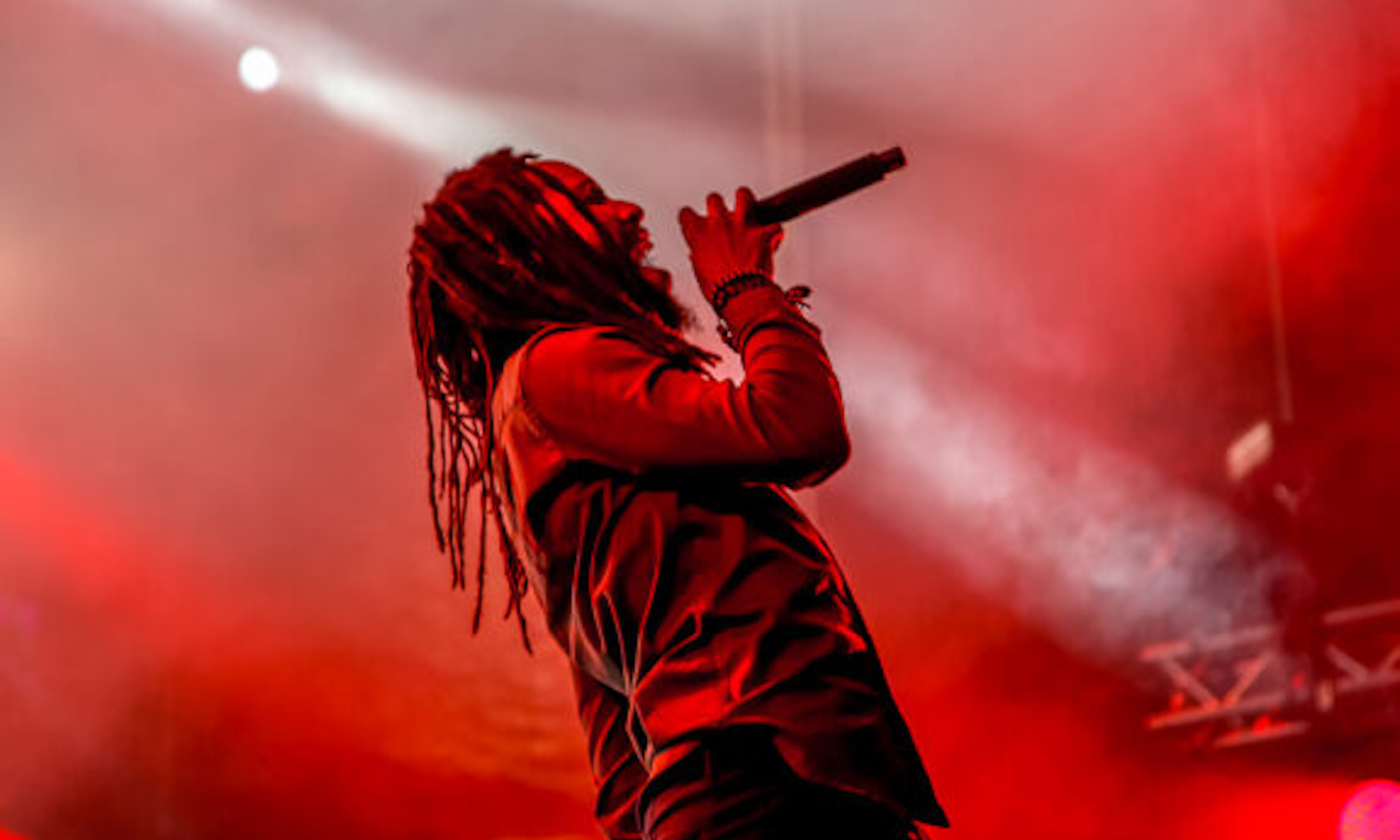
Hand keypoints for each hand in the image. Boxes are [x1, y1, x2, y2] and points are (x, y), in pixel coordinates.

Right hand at [677, 188, 783, 302]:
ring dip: (746, 201)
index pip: (686, 214)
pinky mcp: (763, 231)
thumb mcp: (700, 273)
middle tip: (723, 221)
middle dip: (718, 207)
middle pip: (714, 199)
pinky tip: (772, 240)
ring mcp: (742, 224)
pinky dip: (773, 232)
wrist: (742, 297)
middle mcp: (718, 223)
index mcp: (697, 233)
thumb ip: (700, 258)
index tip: (696, 226)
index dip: (691, 220)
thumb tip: (699, 256)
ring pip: (743, 194)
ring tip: (748, 211)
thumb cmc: (719, 290)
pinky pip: (774, 225)